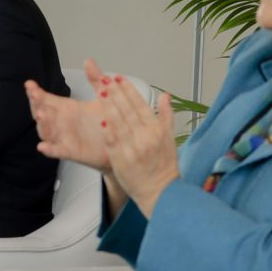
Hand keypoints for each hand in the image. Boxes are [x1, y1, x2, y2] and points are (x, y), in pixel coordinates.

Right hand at [29, 59, 112, 170]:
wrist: (121, 143)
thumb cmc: (108, 121)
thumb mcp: (103, 97)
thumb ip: (96, 79)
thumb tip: (88, 61)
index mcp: (66, 108)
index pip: (45, 99)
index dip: (35, 92)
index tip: (29, 84)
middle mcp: (61, 122)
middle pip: (42, 113)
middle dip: (36, 104)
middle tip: (35, 97)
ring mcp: (64, 137)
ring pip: (46, 131)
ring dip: (42, 124)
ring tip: (41, 115)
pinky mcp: (71, 152)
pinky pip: (57, 151)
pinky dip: (49, 149)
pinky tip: (44, 146)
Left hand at [97, 73, 179, 215]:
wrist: (160, 192)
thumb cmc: (165, 167)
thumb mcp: (170, 138)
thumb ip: (166, 115)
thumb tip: (165, 96)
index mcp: (156, 130)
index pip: (140, 104)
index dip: (128, 90)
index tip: (120, 78)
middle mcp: (145, 137)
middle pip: (128, 110)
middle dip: (116, 92)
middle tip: (106, 79)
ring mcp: (133, 148)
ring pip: (119, 122)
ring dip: (109, 105)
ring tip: (101, 91)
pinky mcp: (121, 159)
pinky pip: (113, 141)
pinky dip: (108, 129)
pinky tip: (101, 118)